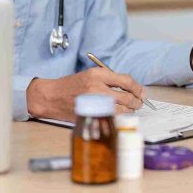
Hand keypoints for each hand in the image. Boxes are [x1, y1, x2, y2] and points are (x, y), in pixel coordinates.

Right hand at [26, 67, 146, 121]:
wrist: (51, 96)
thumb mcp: (90, 75)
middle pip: (126, 97)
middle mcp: (97, 87)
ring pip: (121, 110)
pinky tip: (118, 115)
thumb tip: (131, 89)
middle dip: (136, 102)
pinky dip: (117, 118)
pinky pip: (110, 118)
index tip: (141, 93)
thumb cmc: (71, 85)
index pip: (126, 81)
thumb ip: (109, 80)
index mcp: (98, 74)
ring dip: (129, 111)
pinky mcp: (90, 114)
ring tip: (130, 110)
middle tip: (139, 103)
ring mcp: (93, 103)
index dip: (138, 88)